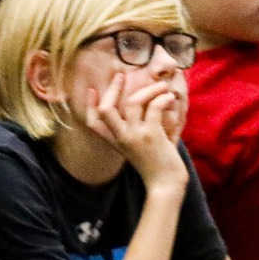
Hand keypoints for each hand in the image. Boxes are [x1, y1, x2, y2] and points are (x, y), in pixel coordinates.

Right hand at [81, 73, 185, 187]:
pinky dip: (163, 98)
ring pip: (133, 102)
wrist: (165, 184)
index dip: (88, 105)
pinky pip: (155, 107)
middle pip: (106, 109)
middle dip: (113, 89)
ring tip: (162, 87)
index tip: (92, 90)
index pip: (92, 122)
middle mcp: (121, 138)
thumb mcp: (138, 147)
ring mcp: (135, 136)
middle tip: (121, 75)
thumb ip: (136, 127)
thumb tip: (145, 100)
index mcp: (115, 141)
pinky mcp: (152, 135)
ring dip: (149, 90)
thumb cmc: (156, 164)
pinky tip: (169, 98)